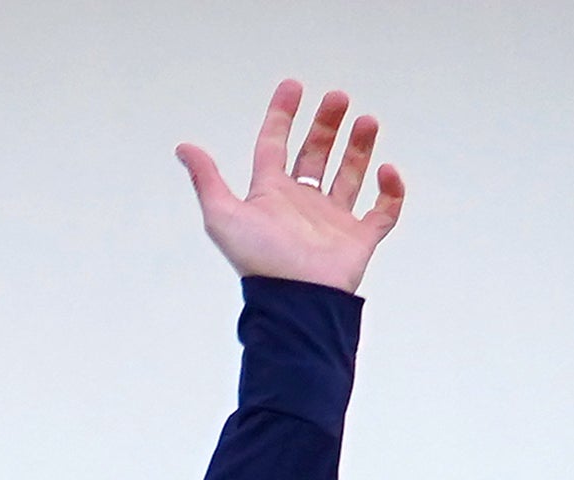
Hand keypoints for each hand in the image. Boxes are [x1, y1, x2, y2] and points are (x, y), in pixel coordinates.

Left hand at [181, 81, 401, 289]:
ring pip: (349, 174)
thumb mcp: (224, 216)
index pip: (274, 147)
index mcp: (270, 196)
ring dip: (359, 147)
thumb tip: (183, 147)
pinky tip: (387, 171)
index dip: (281, 116)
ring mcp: (332, 220)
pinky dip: (390, 191)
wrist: (297, 299)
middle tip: (337, 98)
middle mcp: (301, 204)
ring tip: (366, 121)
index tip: (293, 86)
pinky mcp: (359, 237)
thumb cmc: (259, 261)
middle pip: (315, 154)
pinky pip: (383, 210)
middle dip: (326, 125)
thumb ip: (207, 180)